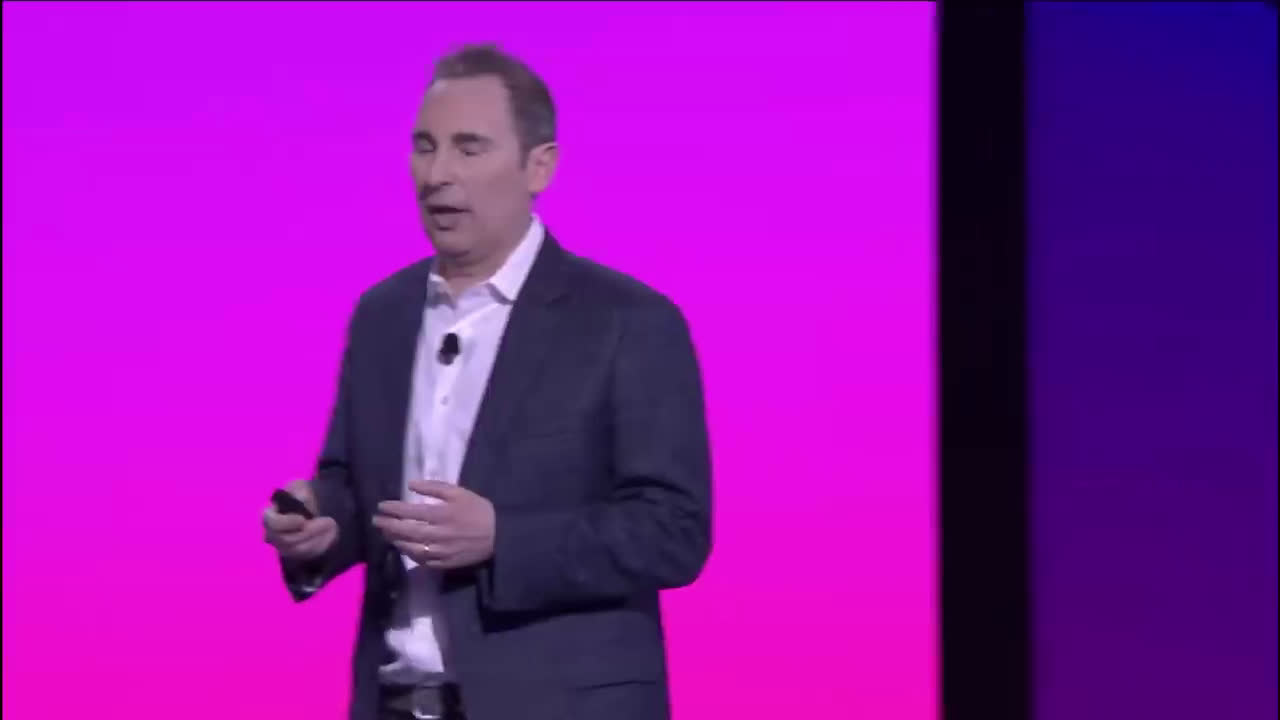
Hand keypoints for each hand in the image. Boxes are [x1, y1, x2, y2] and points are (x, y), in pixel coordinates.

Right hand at [263, 479, 338, 559]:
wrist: (315, 507)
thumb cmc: (302, 495)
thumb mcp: (300, 487)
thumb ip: (299, 491)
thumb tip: (303, 499)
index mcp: (269, 516)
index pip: (271, 523)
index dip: (286, 523)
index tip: (302, 519)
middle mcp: (273, 535)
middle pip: (286, 541)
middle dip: (309, 532)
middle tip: (328, 521)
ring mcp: (284, 547)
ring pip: (300, 550)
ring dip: (318, 538)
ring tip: (332, 525)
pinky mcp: (298, 555)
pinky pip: (310, 554)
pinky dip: (323, 544)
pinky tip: (332, 532)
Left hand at [373, 480, 495, 569]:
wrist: (499, 535)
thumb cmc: (478, 510)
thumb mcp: (459, 492)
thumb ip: (434, 487)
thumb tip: (410, 484)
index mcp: (441, 514)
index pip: (409, 511)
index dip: (392, 509)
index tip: (381, 506)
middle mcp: (437, 534)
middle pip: (405, 531)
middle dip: (387, 525)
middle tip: (376, 521)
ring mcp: (440, 551)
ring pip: (410, 548)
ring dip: (395, 541)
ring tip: (386, 534)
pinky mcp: (444, 563)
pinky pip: (422, 561)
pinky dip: (410, 554)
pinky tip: (404, 548)